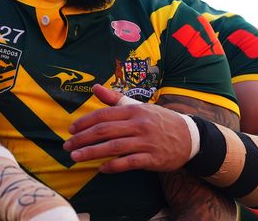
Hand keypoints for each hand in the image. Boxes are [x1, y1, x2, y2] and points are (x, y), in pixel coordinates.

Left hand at [63, 85, 191, 172]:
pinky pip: (129, 163)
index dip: (85, 122)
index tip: (71, 130)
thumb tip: (95, 87)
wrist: (189, 137)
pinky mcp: (152, 158)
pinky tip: (101, 169)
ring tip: (76, 157)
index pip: (104, 115)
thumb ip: (115, 99)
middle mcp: (139, 124)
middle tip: (68, 145)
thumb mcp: (139, 106)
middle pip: (105, 131)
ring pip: (114, 147)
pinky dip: (114, 166)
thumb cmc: (159, 121)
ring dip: (92, 152)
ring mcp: (146, 142)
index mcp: (134, 110)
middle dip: (83, 138)